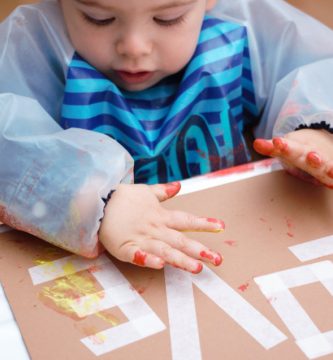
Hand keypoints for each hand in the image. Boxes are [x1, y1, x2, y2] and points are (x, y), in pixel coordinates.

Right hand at [99, 182, 224, 272]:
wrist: (98, 201)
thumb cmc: (123, 198)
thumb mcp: (145, 192)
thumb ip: (163, 192)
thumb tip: (178, 186)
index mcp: (161, 216)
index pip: (186, 220)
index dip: (204, 223)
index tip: (221, 227)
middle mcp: (155, 228)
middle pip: (180, 240)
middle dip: (199, 250)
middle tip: (218, 259)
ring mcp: (141, 238)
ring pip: (164, 250)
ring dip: (180, 259)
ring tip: (196, 268)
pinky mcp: (125, 247)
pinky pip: (137, 255)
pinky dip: (147, 259)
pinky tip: (158, 265)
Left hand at [253, 129, 332, 187]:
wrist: (323, 142)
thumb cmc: (300, 149)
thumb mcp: (286, 147)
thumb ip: (270, 147)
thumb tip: (256, 143)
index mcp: (298, 150)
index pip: (289, 148)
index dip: (283, 146)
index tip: (277, 142)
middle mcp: (313, 156)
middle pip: (312, 157)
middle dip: (313, 158)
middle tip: (312, 157)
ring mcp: (325, 163)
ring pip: (328, 166)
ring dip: (330, 169)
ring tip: (331, 171)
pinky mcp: (332, 170)